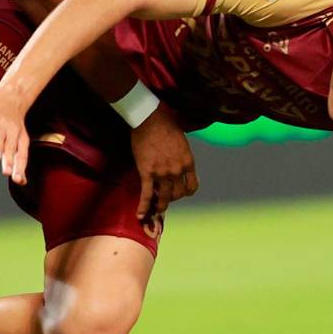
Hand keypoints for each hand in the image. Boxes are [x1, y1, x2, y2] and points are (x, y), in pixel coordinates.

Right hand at [0, 84, 31, 184]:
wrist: (11, 95)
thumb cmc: (13, 124)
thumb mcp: (20, 141)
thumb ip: (18, 162)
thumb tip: (22, 182)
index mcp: (21, 139)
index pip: (21, 155)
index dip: (19, 167)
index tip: (17, 180)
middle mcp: (12, 131)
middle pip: (11, 147)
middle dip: (9, 159)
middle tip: (6, 172)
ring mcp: (1, 123)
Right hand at [129, 105, 198, 219]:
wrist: (149, 119)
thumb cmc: (165, 124)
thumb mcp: (182, 140)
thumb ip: (182, 154)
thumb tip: (179, 159)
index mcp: (188, 162)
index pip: (192, 186)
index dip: (186, 192)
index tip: (182, 192)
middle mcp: (177, 171)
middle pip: (178, 194)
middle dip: (172, 198)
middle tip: (166, 198)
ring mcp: (162, 173)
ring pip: (163, 198)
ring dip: (160, 206)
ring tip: (157, 210)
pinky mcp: (147, 173)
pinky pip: (146, 194)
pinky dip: (143, 206)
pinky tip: (140, 214)